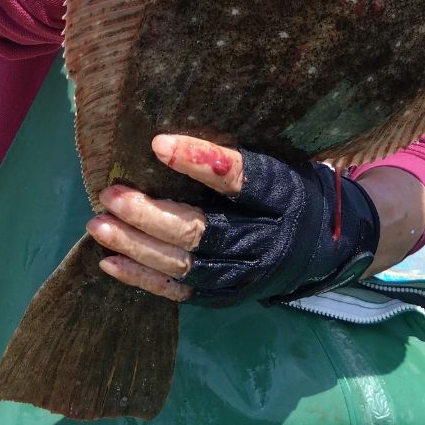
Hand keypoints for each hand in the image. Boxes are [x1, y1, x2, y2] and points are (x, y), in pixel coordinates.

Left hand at [86, 135, 378, 307]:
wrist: (324, 249)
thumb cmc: (289, 188)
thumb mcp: (281, 161)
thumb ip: (238, 153)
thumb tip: (170, 129)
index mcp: (284, 195)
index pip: (242, 179)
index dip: (201, 162)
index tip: (156, 143)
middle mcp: (267, 239)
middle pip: (204, 232)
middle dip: (151, 214)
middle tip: (113, 194)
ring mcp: (246, 274)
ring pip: (185, 264)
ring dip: (136, 246)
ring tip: (99, 224)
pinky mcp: (227, 296)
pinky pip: (180, 290)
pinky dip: (142, 277)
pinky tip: (109, 261)